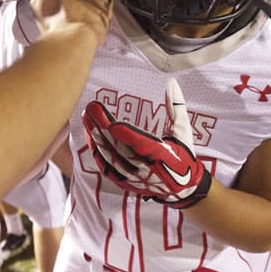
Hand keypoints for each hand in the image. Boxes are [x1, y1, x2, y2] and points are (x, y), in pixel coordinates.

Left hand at [82, 78, 211, 208]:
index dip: (125, 133)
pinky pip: (106, 167)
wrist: (181, 188)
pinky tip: (90, 135)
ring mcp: (133, 177)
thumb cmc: (183, 155)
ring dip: (97, 137)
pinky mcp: (125, 182)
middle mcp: (146, 169)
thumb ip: (176, 107)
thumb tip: (171, 82)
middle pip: (120, 147)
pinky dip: (97, 152)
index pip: (140, 144)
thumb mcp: (183, 131)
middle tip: (92, 108)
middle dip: (103, 127)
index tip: (113, 121)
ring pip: (110, 157)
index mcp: (163, 156)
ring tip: (87, 117)